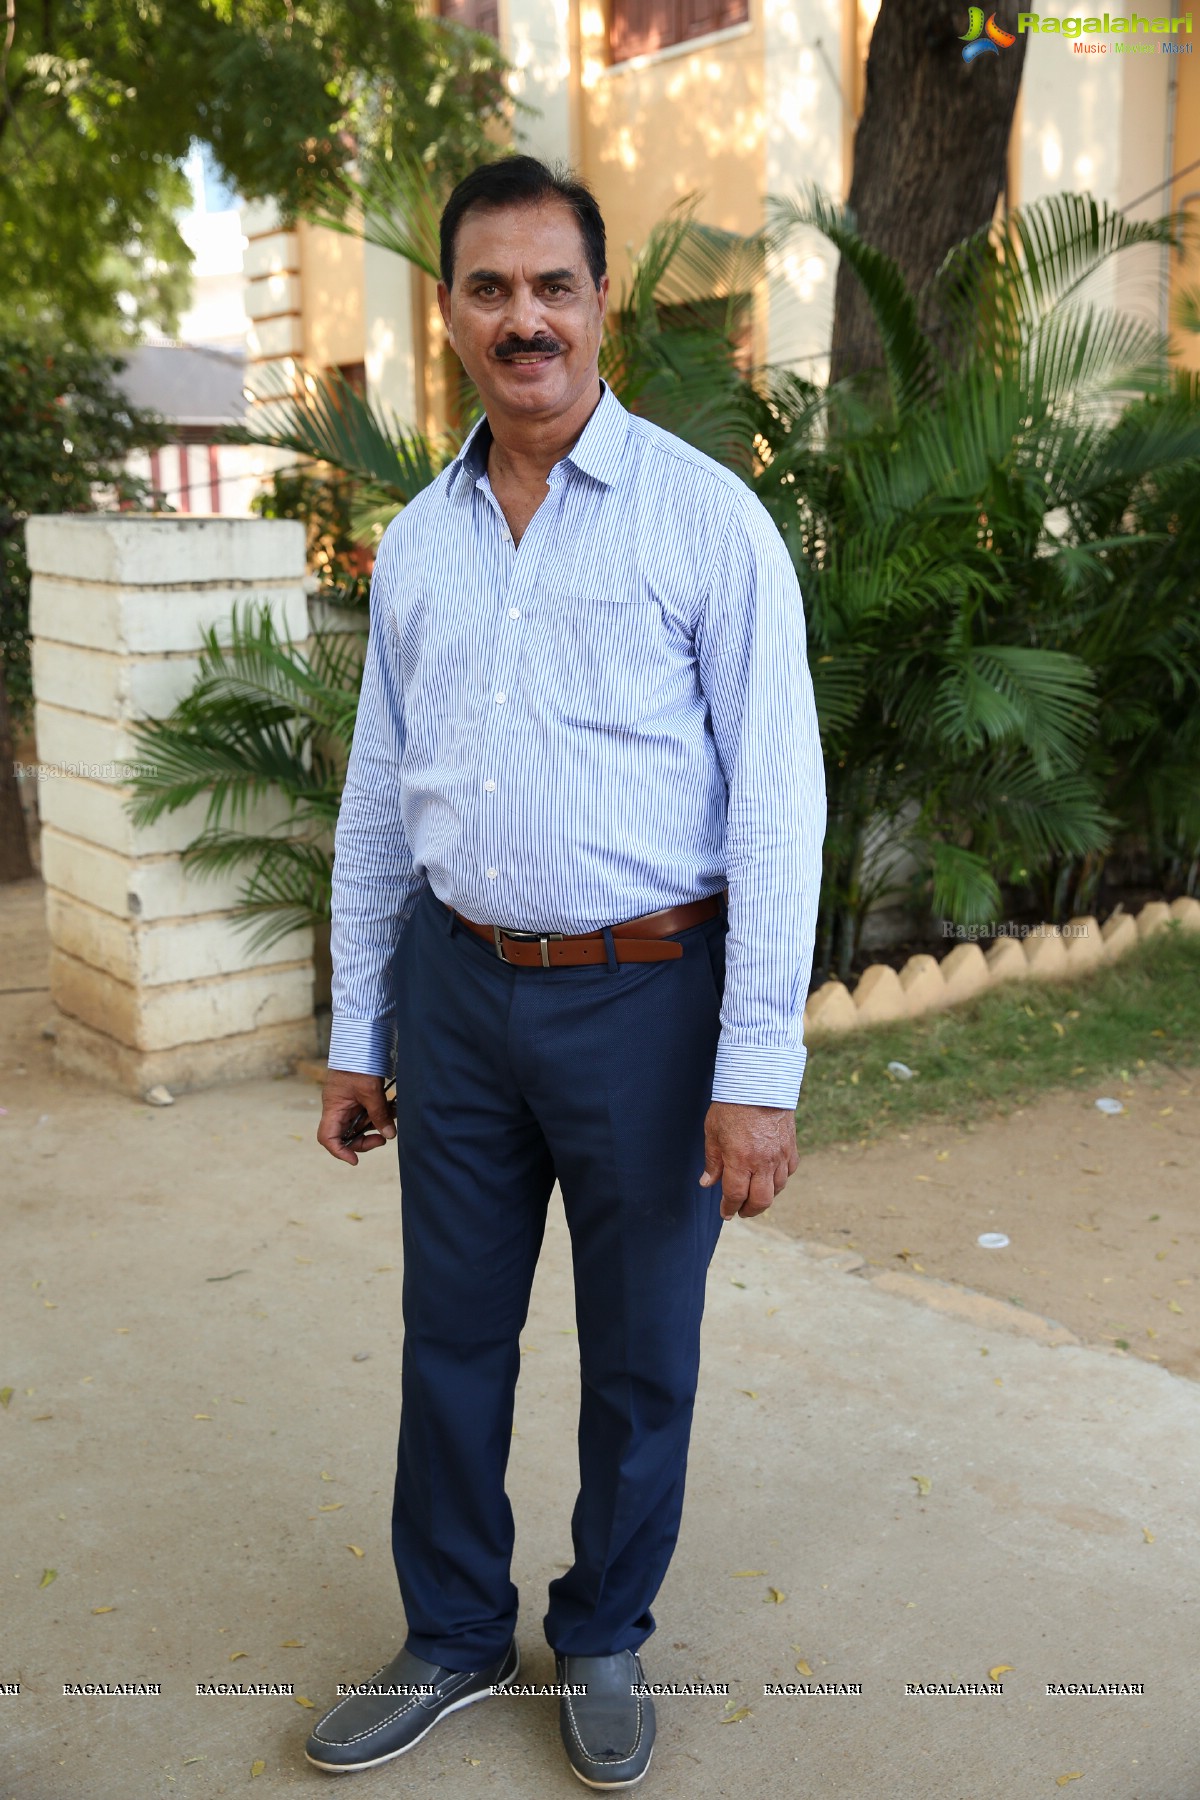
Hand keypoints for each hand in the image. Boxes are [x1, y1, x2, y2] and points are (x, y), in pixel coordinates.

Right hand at [317, 1070, 395, 1166]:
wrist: (361, 1038)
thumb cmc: (359, 1062)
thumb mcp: (370, 1091)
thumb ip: (379, 1114)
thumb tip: (389, 1135)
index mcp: (334, 1107)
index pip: (328, 1137)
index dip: (339, 1151)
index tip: (355, 1160)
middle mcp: (339, 1108)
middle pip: (346, 1135)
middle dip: (365, 1140)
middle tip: (384, 1138)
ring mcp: (349, 1102)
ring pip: (360, 1124)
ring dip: (376, 1124)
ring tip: (393, 1117)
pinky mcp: (360, 1096)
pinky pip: (369, 1112)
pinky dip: (381, 1113)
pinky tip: (393, 1108)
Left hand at [699, 1101, 797, 1219]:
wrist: (759, 1082)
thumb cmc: (732, 1105)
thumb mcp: (713, 1132)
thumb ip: (712, 1161)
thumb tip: (707, 1183)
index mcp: (740, 1159)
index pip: (735, 1195)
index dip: (729, 1208)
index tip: (726, 1213)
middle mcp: (762, 1162)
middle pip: (761, 1200)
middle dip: (750, 1211)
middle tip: (741, 1211)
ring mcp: (779, 1155)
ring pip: (778, 1189)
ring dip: (766, 1197)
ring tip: (755, 1195)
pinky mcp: (791, 1146)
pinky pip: (788, 1172)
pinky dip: (780, 1179)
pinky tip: (771, 1177)